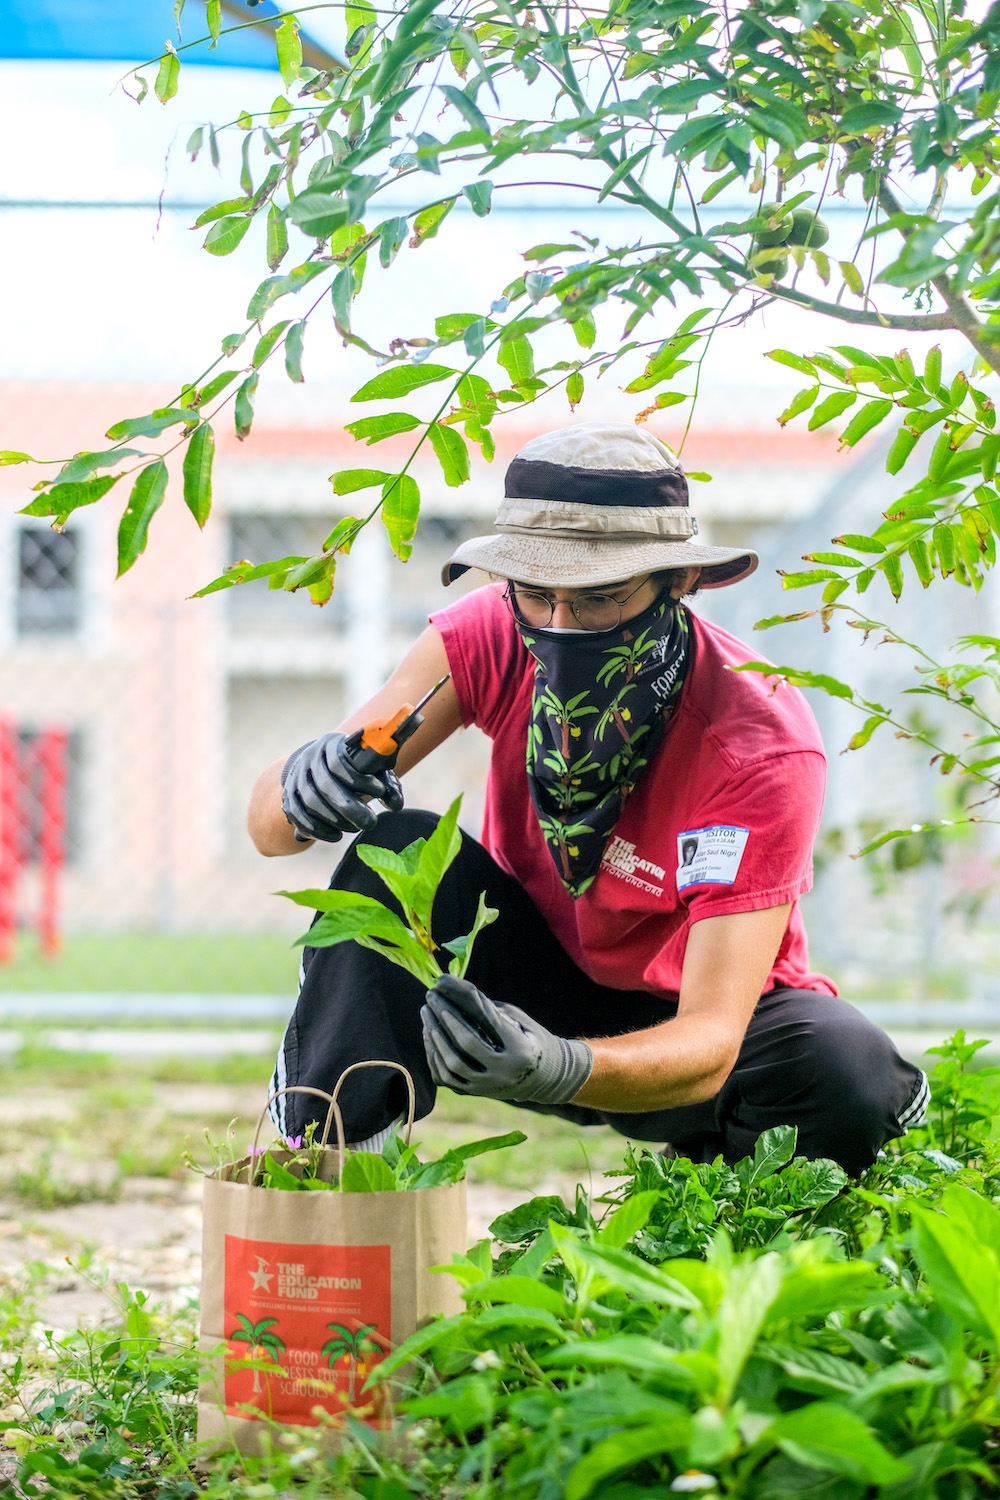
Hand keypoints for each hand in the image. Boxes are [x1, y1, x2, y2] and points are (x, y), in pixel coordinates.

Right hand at [280, 732, 403, 843]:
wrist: (322, 764)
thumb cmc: (355, 766)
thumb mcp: (373, 768)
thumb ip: (387, 783)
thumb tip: (395, 805)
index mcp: (330, 744)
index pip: (340, 762)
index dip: (360, 780)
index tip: (380, 792)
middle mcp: (308, 758)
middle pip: (325, 786)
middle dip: (350, 808)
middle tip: (371, 823)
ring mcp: (295, 777)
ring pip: (310, 802)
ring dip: (334, 820)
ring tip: (355, 829)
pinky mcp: (289, 796)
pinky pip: (297, 815)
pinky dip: (316, 830)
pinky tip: (335, 836)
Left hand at [421, 974, 592, 1105]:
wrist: (545, 1078)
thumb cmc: (529, 1038)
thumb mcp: (518, 1018)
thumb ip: (488, 1009)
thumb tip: (452, 991)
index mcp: (521, 1049)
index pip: (486, 1019)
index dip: (462, 999)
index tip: (443, 982)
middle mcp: (504, 1072)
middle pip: (466, 1043)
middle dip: (444, 1016)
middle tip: (431, 996)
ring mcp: (488, 1087)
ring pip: (452, 1065)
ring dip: (434, 1037)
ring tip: (426, 1013)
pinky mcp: (475, 1094)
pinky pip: (446, 1077)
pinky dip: (434, 1055)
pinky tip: (430, 1035)